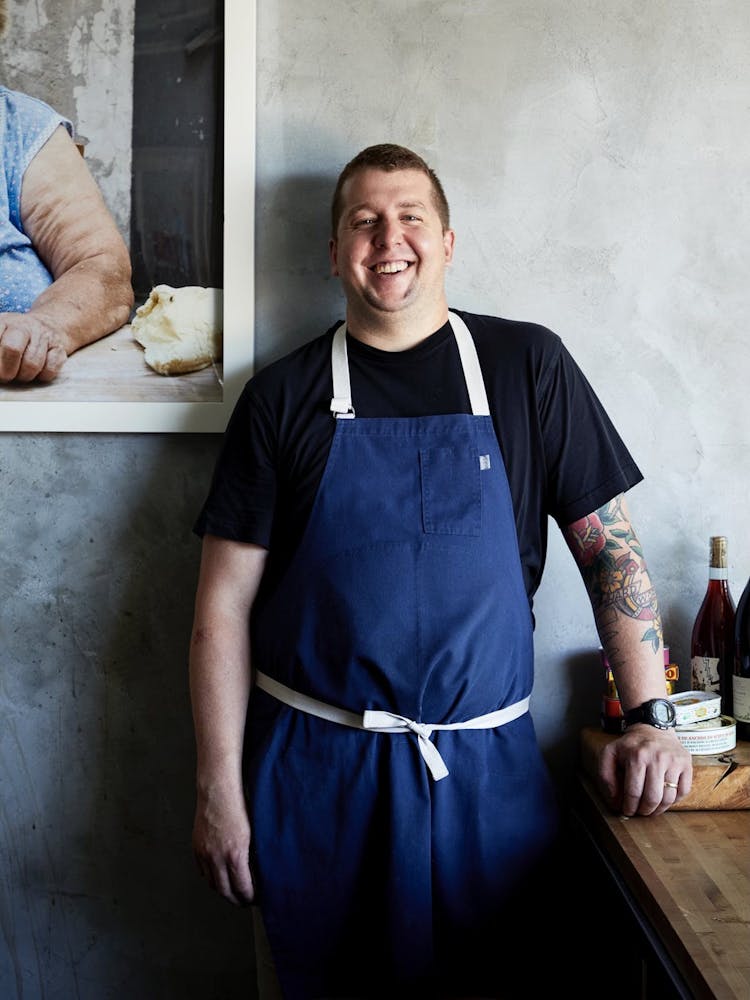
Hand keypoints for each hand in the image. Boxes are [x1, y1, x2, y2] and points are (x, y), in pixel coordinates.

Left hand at [0, 312, 66, 382]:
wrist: (49, 325)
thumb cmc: (17, 338)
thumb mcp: (1, 335)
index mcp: (4, 322)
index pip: (0, 344)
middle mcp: (23, 326)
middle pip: (12, 349)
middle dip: (7, 370)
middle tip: (6, 376)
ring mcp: (44, 336)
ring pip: (32, 364)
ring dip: (25, 375)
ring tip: (22, 373)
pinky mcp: (59, 348)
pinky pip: (50, 369)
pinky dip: (43, 376)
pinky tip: (38, 371)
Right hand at [192, 784, 254, 905]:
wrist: (218, 789)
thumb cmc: (240, 805)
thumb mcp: (253, 832)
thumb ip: (253, 854)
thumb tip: (258, 871)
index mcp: (235, 854)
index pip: (242, 887)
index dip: (250, 897)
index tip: (256, 899)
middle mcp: (217, 857)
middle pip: (225, 891)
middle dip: (236, 899)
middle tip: (245, 901)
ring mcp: (204, 853)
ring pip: (212, 883)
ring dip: (222, 891)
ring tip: (232, 891)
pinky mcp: (196, 847)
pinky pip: (202, 871)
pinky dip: (211, 878)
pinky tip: (219, 876)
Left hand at [598, 725, 692, 816]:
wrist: (653, 727)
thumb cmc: (631, 744)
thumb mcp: (610, 753)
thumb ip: (606, 776)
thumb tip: (615, 801)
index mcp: (637, 756)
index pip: (634, 792)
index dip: (630, 806)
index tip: (628, 811)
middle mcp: (657, 758)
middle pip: (652, 798)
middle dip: (644, 811)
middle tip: (640, 812)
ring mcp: (674, 761)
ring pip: (669, 798)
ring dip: (659, 809)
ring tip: (651, 809)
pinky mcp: (686, 763)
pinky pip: (683, 791)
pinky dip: (674, 800)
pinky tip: (664, 798)